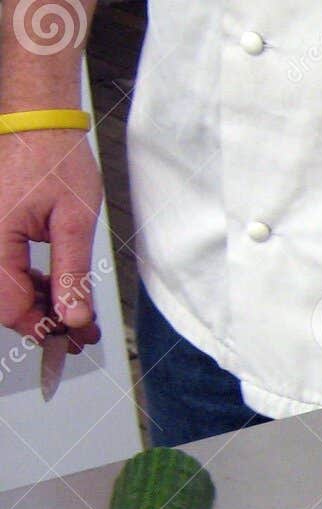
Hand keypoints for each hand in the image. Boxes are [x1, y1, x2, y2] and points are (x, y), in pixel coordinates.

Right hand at [0, 130, 102, 348]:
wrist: (37, 126)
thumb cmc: (55, 160)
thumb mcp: (74, 222)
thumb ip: (72, 274)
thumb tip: (73, 316)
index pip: (10, 304)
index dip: (42, 327)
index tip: (73, 337)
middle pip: (4, 302)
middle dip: (42, 320)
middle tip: (81, 332)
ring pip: (4, 289)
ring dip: (38, 305)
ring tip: (76, 314)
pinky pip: (3, 270)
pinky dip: (29, 284)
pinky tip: (57, 290)